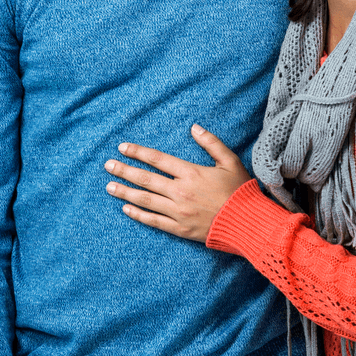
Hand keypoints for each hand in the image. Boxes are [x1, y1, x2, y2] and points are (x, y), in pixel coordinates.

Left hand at [105, 125, 252, 241]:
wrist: (248, 223)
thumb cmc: (241, 191)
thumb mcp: (230, 161)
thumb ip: (211, 143)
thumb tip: (194, 127)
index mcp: (191, 173)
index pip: (158, 159)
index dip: (138, 152)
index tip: (122, 148)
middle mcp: (181, 192)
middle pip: (146, 179)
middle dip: (124, 171)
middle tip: (108, 166)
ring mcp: (178, 211)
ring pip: (145, 200)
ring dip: (125, 192)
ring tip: (109, 186)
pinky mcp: (180, 228)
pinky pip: (154, 221)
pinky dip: (138, 215)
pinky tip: (126, 209)